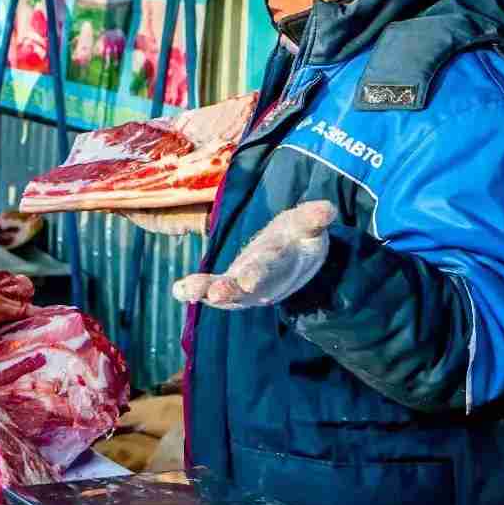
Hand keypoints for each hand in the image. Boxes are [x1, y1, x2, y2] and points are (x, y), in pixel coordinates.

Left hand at [172, 201, 336, 308]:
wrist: (296, 255)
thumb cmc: (298, 236)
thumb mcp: (308, 225)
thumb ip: (313, 219)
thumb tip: (326, 210)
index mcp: (282, 262)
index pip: (270, 268)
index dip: (257, 274)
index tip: (246, 282)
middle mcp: (263, 279)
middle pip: (246, 288)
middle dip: (231, 290)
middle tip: (215, 295)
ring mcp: (246, 286)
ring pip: (227, 293)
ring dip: (207, 292)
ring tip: (187, 291)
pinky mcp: (232, 285)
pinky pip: (213, 289)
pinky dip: (194, 291)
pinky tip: (177, 291)